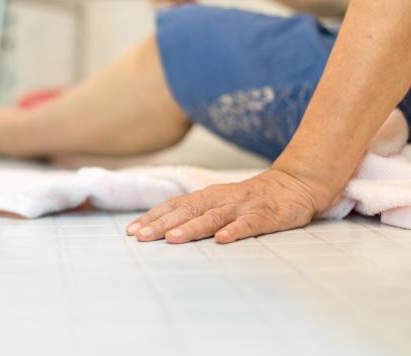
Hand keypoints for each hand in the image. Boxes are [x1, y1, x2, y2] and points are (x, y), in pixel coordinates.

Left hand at [126, 168, 329, 243]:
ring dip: (191, 228)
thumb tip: (160, 228)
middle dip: (161, 224)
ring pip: (212, 217)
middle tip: (141, 237)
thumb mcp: (219, 202)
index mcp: (207, 196)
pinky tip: (221, 240)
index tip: (131, 231)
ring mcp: (242, 206)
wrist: (294, 185)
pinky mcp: (264, 215)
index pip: (173, 206)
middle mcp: (220, 199)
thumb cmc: (249, 199)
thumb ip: (195, 212)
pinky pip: (248, 224)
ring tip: (172, 239)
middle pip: (186, 211)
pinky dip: (234, 231)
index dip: (152, 217)